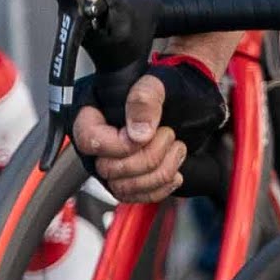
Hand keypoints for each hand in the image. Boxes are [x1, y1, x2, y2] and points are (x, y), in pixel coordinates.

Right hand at [68, 55, 225, 205]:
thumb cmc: (170, 87)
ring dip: (159, 173)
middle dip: (148, 157)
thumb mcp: (159, 83)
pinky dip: (160, 188)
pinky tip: (176, 172)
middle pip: (108, 169)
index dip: (120, 144)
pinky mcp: (129, 179)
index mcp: (93, 115)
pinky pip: (136, 197)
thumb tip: (139, 133)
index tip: (147, 134)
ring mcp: (112, 163)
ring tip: (178, 149)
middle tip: (169, 135)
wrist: (190, 100)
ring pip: (123, 188)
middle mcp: (98, 143)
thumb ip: (145, 99)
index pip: (90, 141)